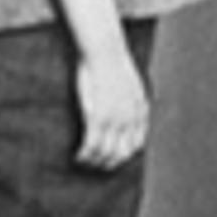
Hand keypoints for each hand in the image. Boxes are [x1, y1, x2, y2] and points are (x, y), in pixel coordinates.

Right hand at [73, 43, 150, 169]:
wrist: (106, 50)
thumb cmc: (113, 60)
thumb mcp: (132, 81)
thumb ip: (131, 96)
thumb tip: (127, 100)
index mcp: (140, 112)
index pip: (137, 145)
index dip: (124, 154)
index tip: (112, 156)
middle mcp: (130, 119)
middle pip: (122, 154)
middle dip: (109, 163)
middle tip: (96, 165)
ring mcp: (114, 120)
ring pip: (106, 154)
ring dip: (94, 163)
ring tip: (84, 162)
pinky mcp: (97, 117)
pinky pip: (91, 146)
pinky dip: (84, 156)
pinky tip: (77, 156)